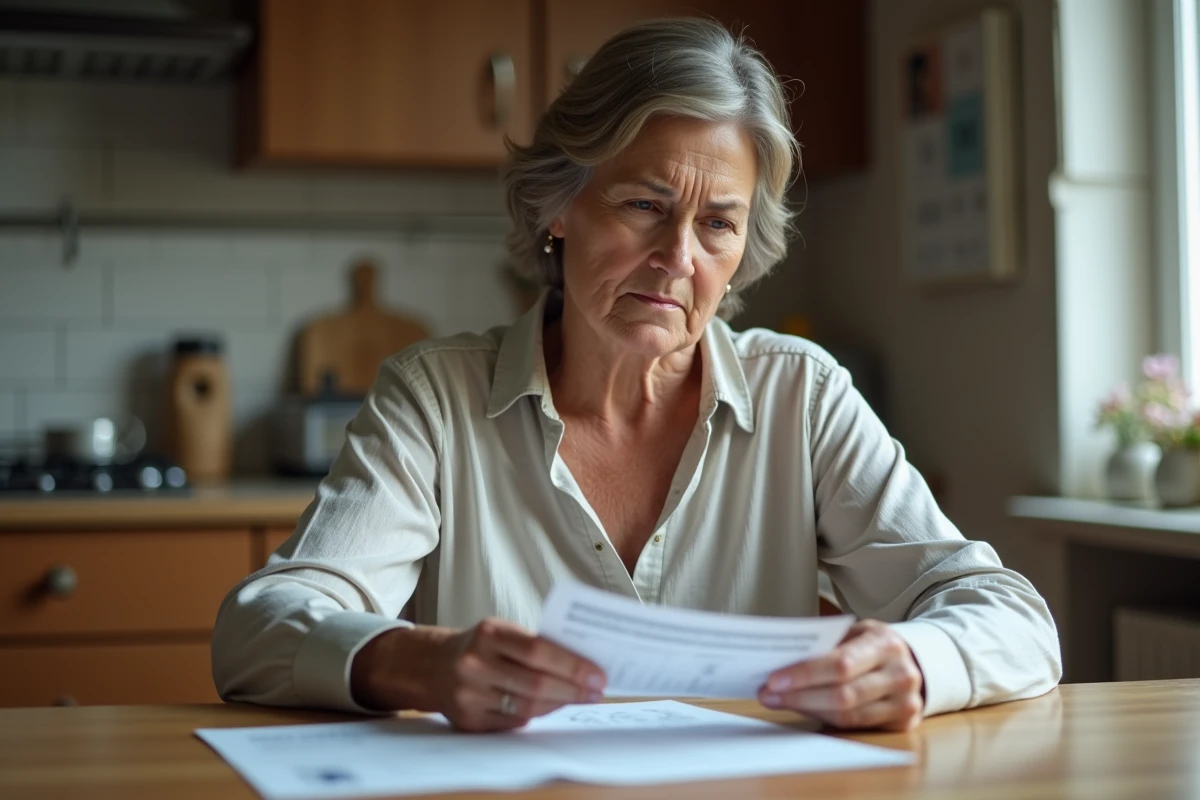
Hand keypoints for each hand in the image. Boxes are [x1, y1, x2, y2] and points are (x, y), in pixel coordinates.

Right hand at [351, 618, 606, 731]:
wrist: (434, 666)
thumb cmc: (481, 645)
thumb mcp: (503, 631)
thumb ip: (536, 644)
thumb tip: (583, 664)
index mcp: (489, 634)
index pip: (539, 650)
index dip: (572, 665)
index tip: (597, 674)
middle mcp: (475, 664)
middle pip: (536, 684)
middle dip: (573, 689)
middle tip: (596, 691)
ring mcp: (469, 695)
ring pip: (528, 707)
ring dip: (559, 704)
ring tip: (578, 698)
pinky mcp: (468, 721)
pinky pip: (514, 722)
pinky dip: (537, 714)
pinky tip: (551, 705)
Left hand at [758, 619, 923, 730]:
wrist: (914, 661)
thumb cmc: (873, 645)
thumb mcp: (856, 633)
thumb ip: (827, 646)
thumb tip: (780, 661)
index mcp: (885, 644)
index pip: (842, 664)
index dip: (806, 674)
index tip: (774, 679)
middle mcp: (900, 674)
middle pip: (843, 695)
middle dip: (799, 697)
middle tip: (767, 694)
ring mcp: (905, 703)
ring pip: (848, 717)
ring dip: (807, 710)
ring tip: (778, 702)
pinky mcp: (903, 724)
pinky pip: (855, 728)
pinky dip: (825, 720)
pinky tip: (804, 710)